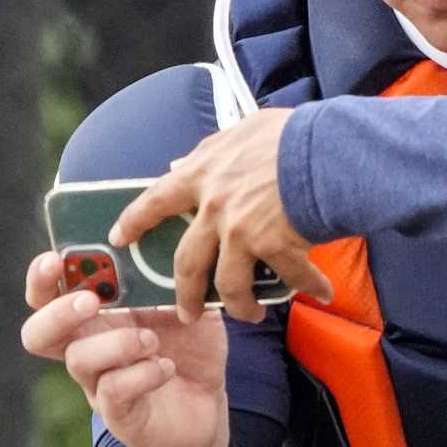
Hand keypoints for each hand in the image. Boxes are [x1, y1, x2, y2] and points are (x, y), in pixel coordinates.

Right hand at [21, 250, 230, 446]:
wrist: (209, 407)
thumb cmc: (191, 350)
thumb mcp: (189, 308)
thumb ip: (177, 280)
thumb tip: (171, 247)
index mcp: (98, 318)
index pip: (49, 297)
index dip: (42, 279)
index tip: (55, 259)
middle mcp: (89, 350)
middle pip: (38, 334)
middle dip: (58, 312)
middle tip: (92, 301)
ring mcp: (100, 385)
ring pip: (79, 360)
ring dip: (117, 343)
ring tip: (152, 340)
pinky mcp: (120, 414)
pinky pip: (113, 391)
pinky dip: (141, 374)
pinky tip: (166, 367)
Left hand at [111, 109, 330, 323]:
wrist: (326, 147)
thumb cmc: (291, 134)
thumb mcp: (243, 131)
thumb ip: (211, 150)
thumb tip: (180, 163)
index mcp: (203, 175)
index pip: (155, 201)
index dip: (134, 220)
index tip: (120, 237)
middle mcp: (214, 208)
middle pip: (187, 262)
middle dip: (184, 293)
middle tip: (186, 313)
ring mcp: (241, 231)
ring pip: (228, 284)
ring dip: (239, 306)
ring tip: (250, 316)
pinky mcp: (274, 246)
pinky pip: (290, 277)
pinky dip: (309, 286)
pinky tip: (322, 293)